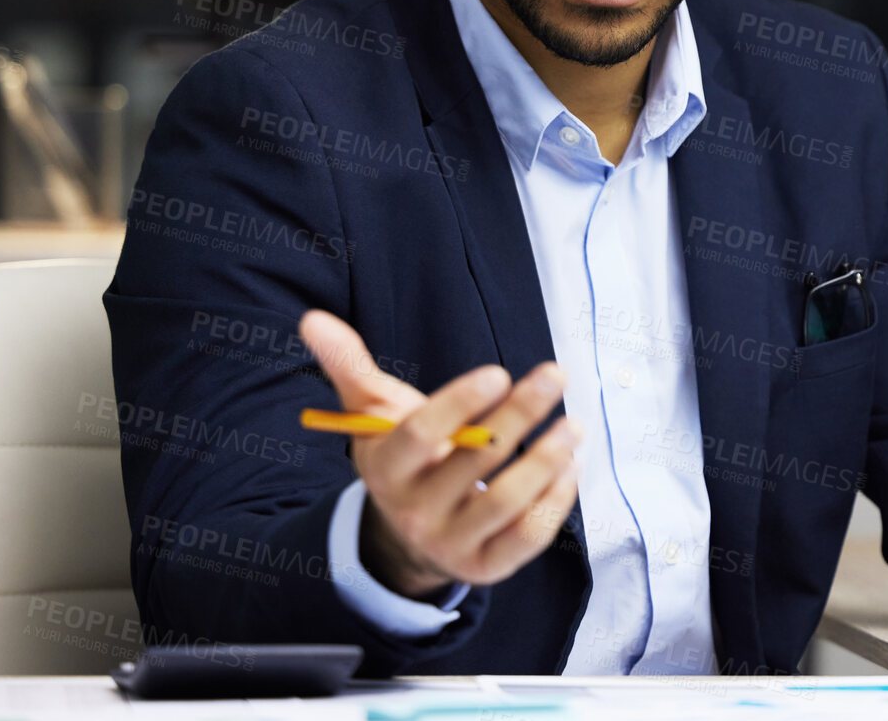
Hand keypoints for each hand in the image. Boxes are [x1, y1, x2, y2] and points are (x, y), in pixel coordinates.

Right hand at [297, 309, 581, 598]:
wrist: (409, 533)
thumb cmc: (404, 456)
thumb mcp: (375, 415)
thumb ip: (350, 367)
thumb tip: (313, 321)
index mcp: (385, 468)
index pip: (419, 435)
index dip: (459, 403)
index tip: (498, 372)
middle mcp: (413, 511)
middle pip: (472, 461)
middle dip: (519, 414)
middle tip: (554, 375)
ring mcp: (450, 543)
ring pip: (505, 502)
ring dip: (546, 461)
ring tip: (573, 425)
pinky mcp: (485, 566)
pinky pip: (527, 537)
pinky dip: (556, 501)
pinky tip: (572, 465)